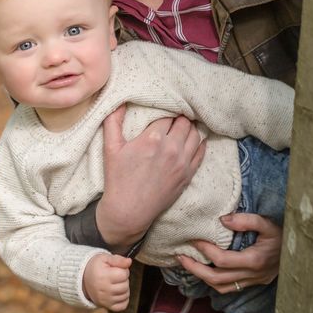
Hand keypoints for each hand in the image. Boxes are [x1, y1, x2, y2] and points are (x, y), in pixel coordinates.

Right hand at [82, 253, 131, 310]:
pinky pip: (123, 305)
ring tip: (116, 283)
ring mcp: (105, 299)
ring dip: (124, 288)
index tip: (118, 269)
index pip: (124, 274)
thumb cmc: (95, 267)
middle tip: (116, 276)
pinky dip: (123, 299)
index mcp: (104, 276)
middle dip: (124, 279)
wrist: (83, 279)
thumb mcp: (104, 258)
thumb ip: (118, 259)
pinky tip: (118, 293)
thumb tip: (129, 262)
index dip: (124, 270)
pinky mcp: (107, 306)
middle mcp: (104, 290)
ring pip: (125, 295)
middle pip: (125, 285)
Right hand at [96, 105, 205, 249]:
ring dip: (190, 128)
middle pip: (184, 122)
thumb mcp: (111, 148)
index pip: (168, 114)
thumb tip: (117, 100)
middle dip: (179, 117)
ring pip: (195, 134)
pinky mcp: (188, 175)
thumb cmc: (118, 179)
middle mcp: (171, 148)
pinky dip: (199, 143)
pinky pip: (201, 152)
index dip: (165, 110)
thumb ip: (113, 121)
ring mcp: (182, 163)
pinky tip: (195, 140)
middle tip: (175, 116)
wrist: (128, 212)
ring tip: (183, 126)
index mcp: (153, 138)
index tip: (164, 109)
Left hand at [176, 214, 281, 294]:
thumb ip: (247, 220)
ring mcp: (252, 282)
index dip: (205, 250)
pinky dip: (214, 282)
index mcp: (255, 260)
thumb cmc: (285, 235)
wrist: (302, 254)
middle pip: (216, 278)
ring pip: (221, 287)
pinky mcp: (252, 283)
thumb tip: (223, 220)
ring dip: (202, 277)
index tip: (193, 239)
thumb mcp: (269, 223)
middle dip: (195, 269)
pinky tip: (205, 271)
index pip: (223, 260)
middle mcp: (251, 275)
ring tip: (187, 264)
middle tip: (180, 257)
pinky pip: (229, 288)